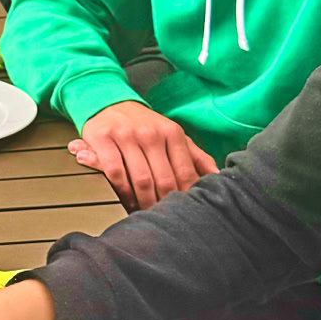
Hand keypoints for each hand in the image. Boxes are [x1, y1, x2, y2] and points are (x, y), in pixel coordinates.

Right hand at [71, 101, 217, 210]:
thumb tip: (217, 177)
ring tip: (145, 213)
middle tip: (163, 217)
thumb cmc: (144, 125)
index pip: (185, 173)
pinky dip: (121, 191)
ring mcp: (127, 135)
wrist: (109, 102)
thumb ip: (195, 156)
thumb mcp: (172, 134)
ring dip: (143, 202)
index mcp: (172, 132)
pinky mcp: (103, 138)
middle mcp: (151, 133)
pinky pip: (115, 172)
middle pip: (164, 180)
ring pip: (141, 179)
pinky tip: (125, 199)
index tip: (183, 211)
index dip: (185, 196)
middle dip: (164, 204)